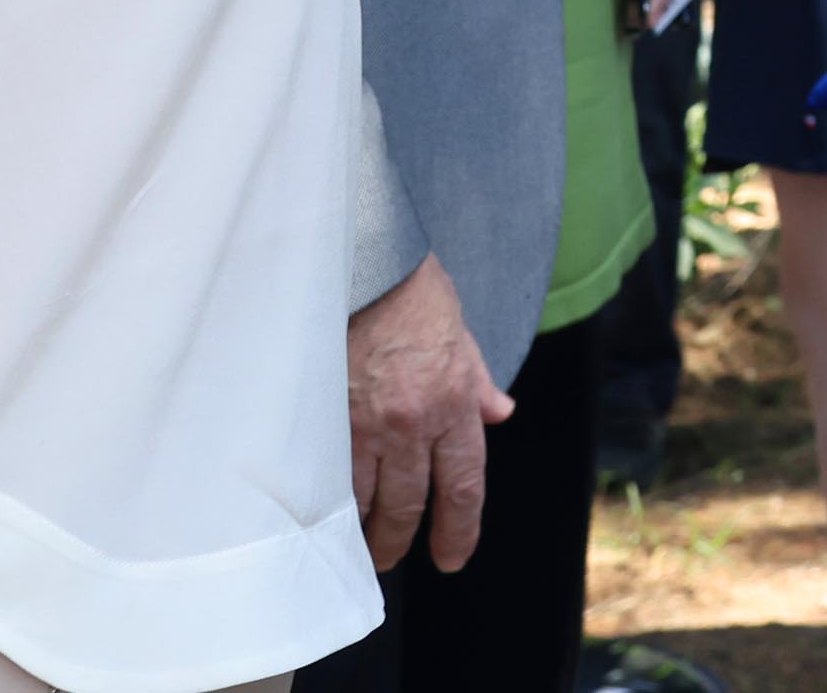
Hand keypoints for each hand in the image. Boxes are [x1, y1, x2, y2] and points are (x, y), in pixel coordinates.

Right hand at [346, 255, 511, 571]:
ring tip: (360, 546)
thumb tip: (500, 414)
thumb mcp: (464, 338)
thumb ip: (479, 385)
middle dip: (402, 541)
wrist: (367, 265)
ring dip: (363, 530)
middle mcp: (414, 422)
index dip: (460, 529)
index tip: (454, 556)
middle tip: (395, 561)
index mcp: (454, 403)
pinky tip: (327, 516)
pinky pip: (330, 475)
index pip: (463, 485)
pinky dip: (331, 500)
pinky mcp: (328, 417)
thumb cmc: (416, 296)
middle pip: (409, 504)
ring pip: (364, 499)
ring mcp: (367, 423)